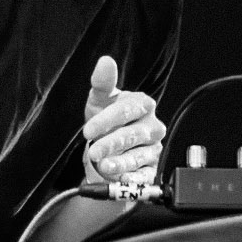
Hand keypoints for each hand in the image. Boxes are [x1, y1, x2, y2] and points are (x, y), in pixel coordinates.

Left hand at [82, 54, 165, 184]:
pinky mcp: (151, 169)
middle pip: (133, 135)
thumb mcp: (99, 100)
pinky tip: (122, 180)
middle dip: (112, 143)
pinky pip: (145, 176)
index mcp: (142, 105)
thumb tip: (105, 61)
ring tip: (104, 167)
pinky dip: (133, 179)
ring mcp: (153, 149)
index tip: (88, 130)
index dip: (107, 120)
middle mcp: (152, 126)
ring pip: (139, 156)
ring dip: (121, 163)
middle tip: (94, 152)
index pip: (127, 110)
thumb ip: (102, 83)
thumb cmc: (105, 119)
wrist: (108, 147)